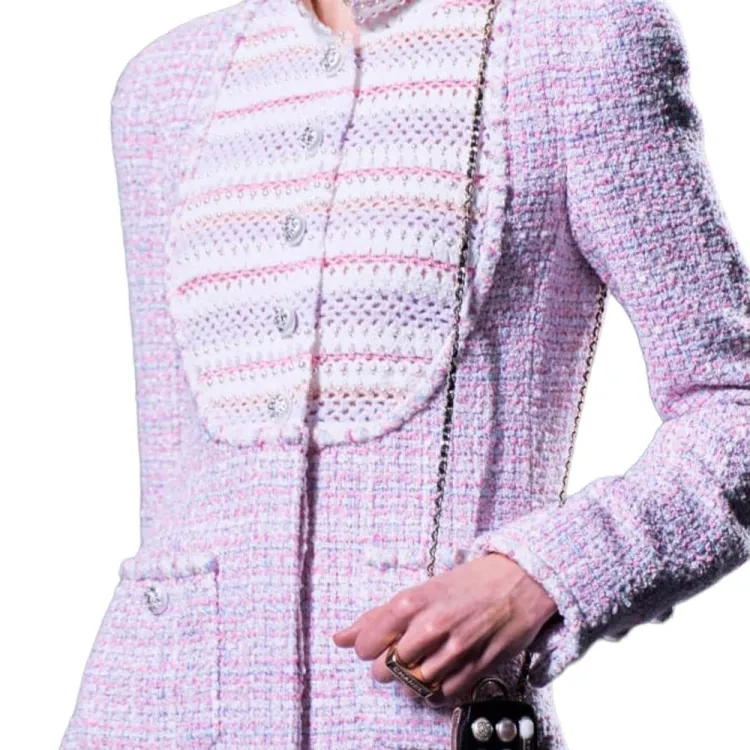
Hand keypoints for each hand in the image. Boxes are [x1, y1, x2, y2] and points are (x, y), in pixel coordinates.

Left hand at [331, 552, 557, 705]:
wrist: (520, 579)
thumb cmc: (469, 582)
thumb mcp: (421, 590)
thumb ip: (379, 616)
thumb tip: (340, 638)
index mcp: (412, 602)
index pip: (368, 642)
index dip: (367, 647)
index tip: (376, 644)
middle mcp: (431, 626)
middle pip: (386, 669)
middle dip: (387, 666)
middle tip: (399, 655)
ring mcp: (455, 649)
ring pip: (413, 685)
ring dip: (411, 680)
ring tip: (421, 663)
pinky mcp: (477, 667)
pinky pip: (443, 694)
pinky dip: (436, 690)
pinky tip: (440, 673)